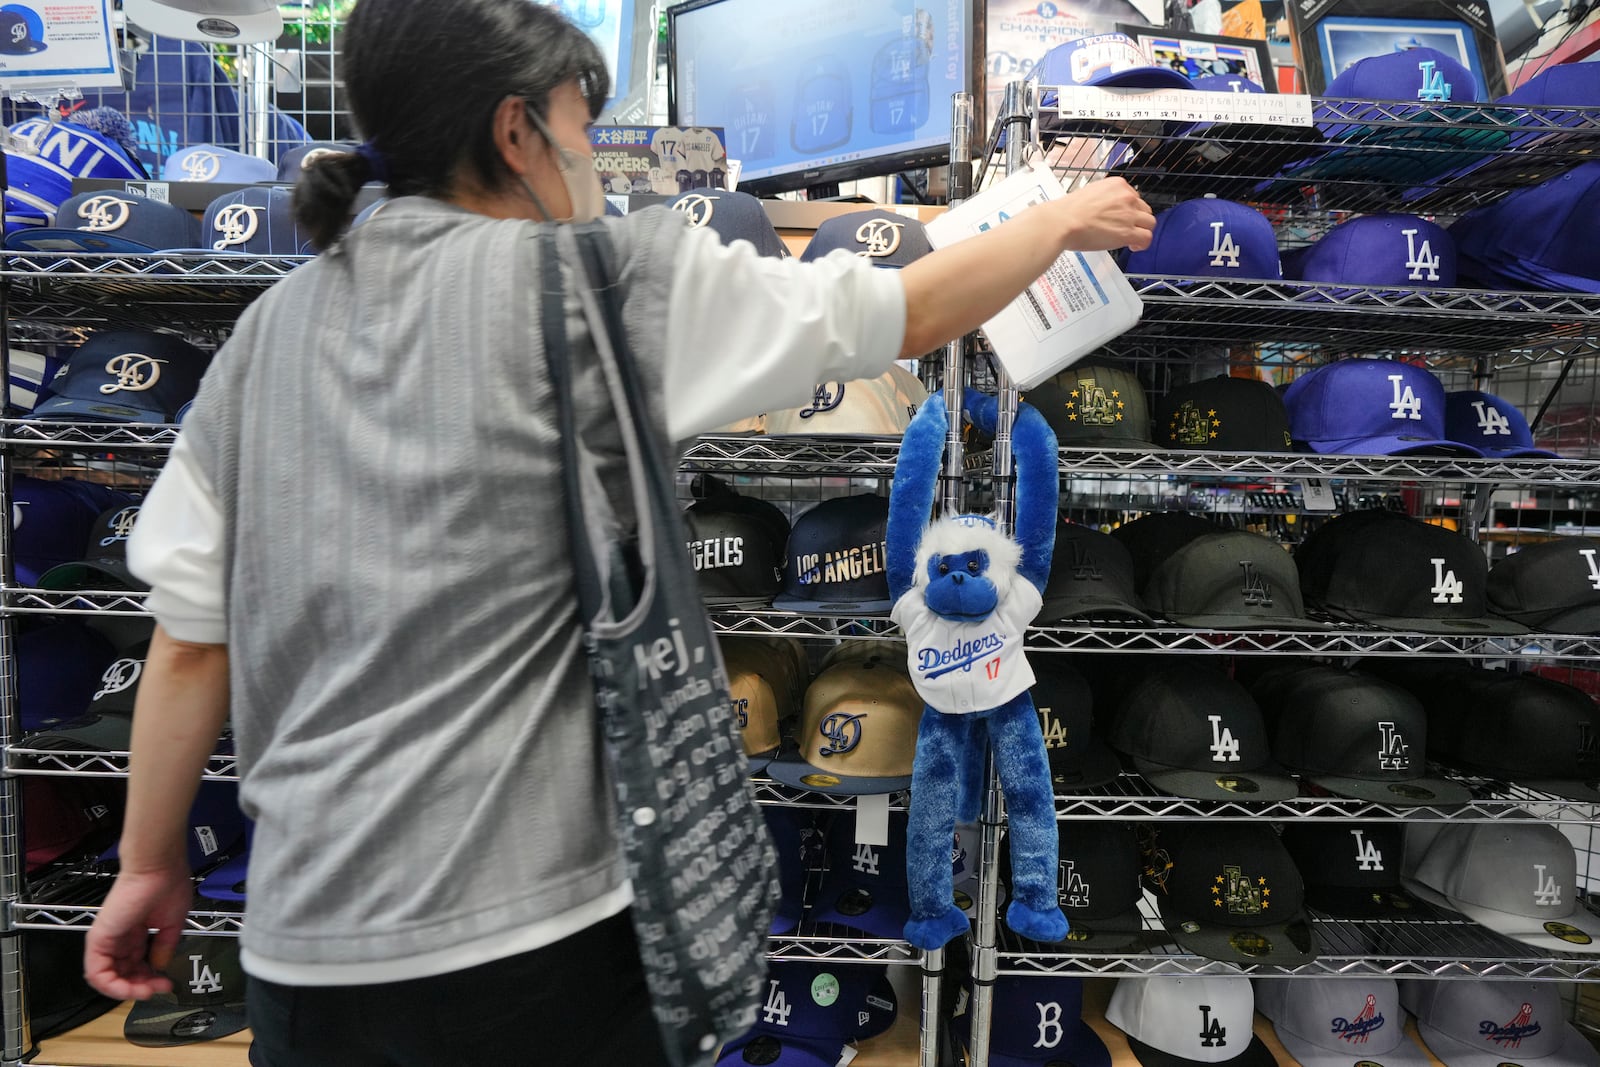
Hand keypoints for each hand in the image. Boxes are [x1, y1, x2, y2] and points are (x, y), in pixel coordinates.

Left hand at [84, 864, 193, 999]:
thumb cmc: (168, 885)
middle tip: (159, 988)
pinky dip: (112, 987)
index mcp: (135, 934)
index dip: (151, 978)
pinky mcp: (98, 939)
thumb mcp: (172, 924)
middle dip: (142, 986)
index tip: (168, 983)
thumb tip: (159, 965)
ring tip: (147, 990)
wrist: (157, 867)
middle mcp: (118, 939)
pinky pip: (97, 974)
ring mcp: (106, 940)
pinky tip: (131, 988)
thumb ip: (164, 947)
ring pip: (107, 979)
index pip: (136, 965)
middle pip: (123, 974)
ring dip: (128, 990)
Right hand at [1055, 177, 1155, 252]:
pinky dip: (1143, 243)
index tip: (1123, 216)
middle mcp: (1126, 197)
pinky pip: (1147, 237)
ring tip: (1132, 238)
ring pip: (1149, 223)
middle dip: (1137, 219)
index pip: (1134, 196)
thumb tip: (1105, 209)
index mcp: (1117, 185)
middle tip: (1127, 227)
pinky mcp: (1128, 232)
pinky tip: (1134, 246)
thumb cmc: (1068, 211)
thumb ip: (1103, 199)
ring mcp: (1129, 215)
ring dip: (1142, 230)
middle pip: (1144, 209)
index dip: (1130, 209)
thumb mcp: (1088, 193)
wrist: (1063, 222)